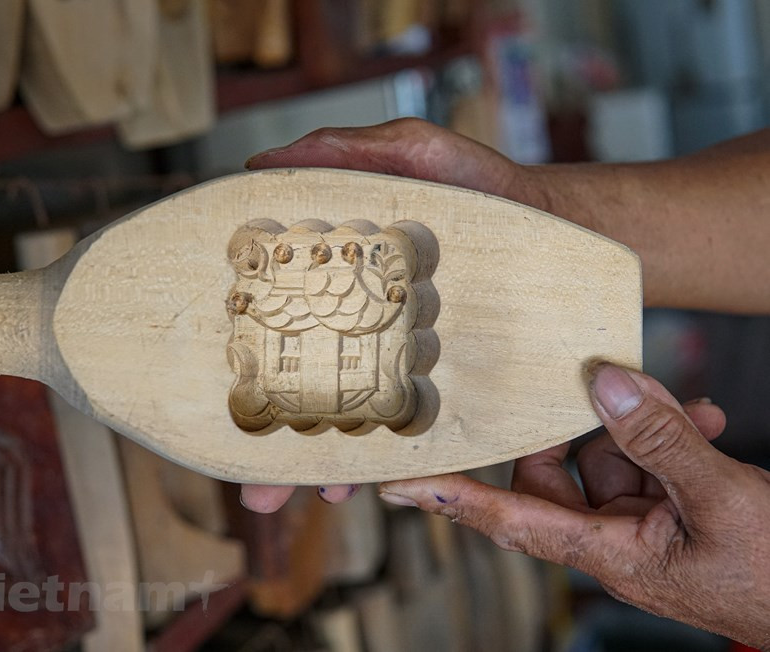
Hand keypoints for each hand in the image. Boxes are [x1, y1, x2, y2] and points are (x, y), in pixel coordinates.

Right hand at [240, 118, 532, 512]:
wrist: (556, 227)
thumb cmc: (480, 185)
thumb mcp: (412, 153)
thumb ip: (344, 152)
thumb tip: (260, 163)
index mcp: (338, 279)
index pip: (276, 323)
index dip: (244, 358)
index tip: (219, 392)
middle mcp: (362, 327)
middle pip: (305, 388)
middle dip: (277, 441)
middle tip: (256, 487)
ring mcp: (403, 358)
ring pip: (352, 419)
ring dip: (323, 464)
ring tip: (301, 497)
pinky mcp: (447, 379)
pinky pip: (413, 425)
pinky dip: (389, 456)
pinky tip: (371, 482)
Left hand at [378, 363, 769, 647]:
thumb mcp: (720, 500)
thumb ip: (658, 439)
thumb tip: (603, 384)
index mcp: (609, 553)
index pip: (508, 519)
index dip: (448, 498)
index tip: (395, 481)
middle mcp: (612, 538)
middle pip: (555, 473)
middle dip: (574, 429)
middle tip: (604, 388)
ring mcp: (640, 524)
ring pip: (604, 458)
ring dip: (639, 424)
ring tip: (688, 407)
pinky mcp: (667, 510)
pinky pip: (646, 462)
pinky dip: (669, 435)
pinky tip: (706, 418)